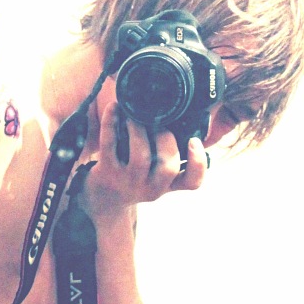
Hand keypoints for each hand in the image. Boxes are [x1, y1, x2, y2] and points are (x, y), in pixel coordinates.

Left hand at [89, 101, 208, 213]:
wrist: (104, 197)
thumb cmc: (136, 176)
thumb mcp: (157, 173)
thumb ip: (171, 154)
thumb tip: (182, 117)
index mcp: (168, 185)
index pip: (192, 182)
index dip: (198, 163)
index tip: (194, 140)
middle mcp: (151, 188)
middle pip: (168, 167)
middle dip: (166, 139)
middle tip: (158, 123)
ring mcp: (128, 182)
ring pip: (140, 156)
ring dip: (139, 129)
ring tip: (135, 115)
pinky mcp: (107, 173)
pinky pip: (109, 145)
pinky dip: (111, 123)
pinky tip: (114, 107)